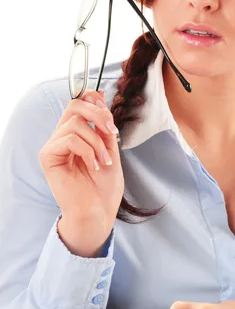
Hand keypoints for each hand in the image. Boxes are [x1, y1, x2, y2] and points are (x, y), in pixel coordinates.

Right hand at [38, 89, 124, 256]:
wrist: (98, 212)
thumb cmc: (103, 186)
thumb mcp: (110, 148)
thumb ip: (103, 125)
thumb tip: (98, 96)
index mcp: (77, 133)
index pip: (80, 102)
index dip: (95, 101)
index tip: (111, 118)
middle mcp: (62, 136)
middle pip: (75, 105)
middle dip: (99, 115)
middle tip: (112, 132)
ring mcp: (54, 146)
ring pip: (75, 123)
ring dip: (97, 141)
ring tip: (104, 161)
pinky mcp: (48, 156)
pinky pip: (70, 139)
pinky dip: (88, 151)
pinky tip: (94, 166)